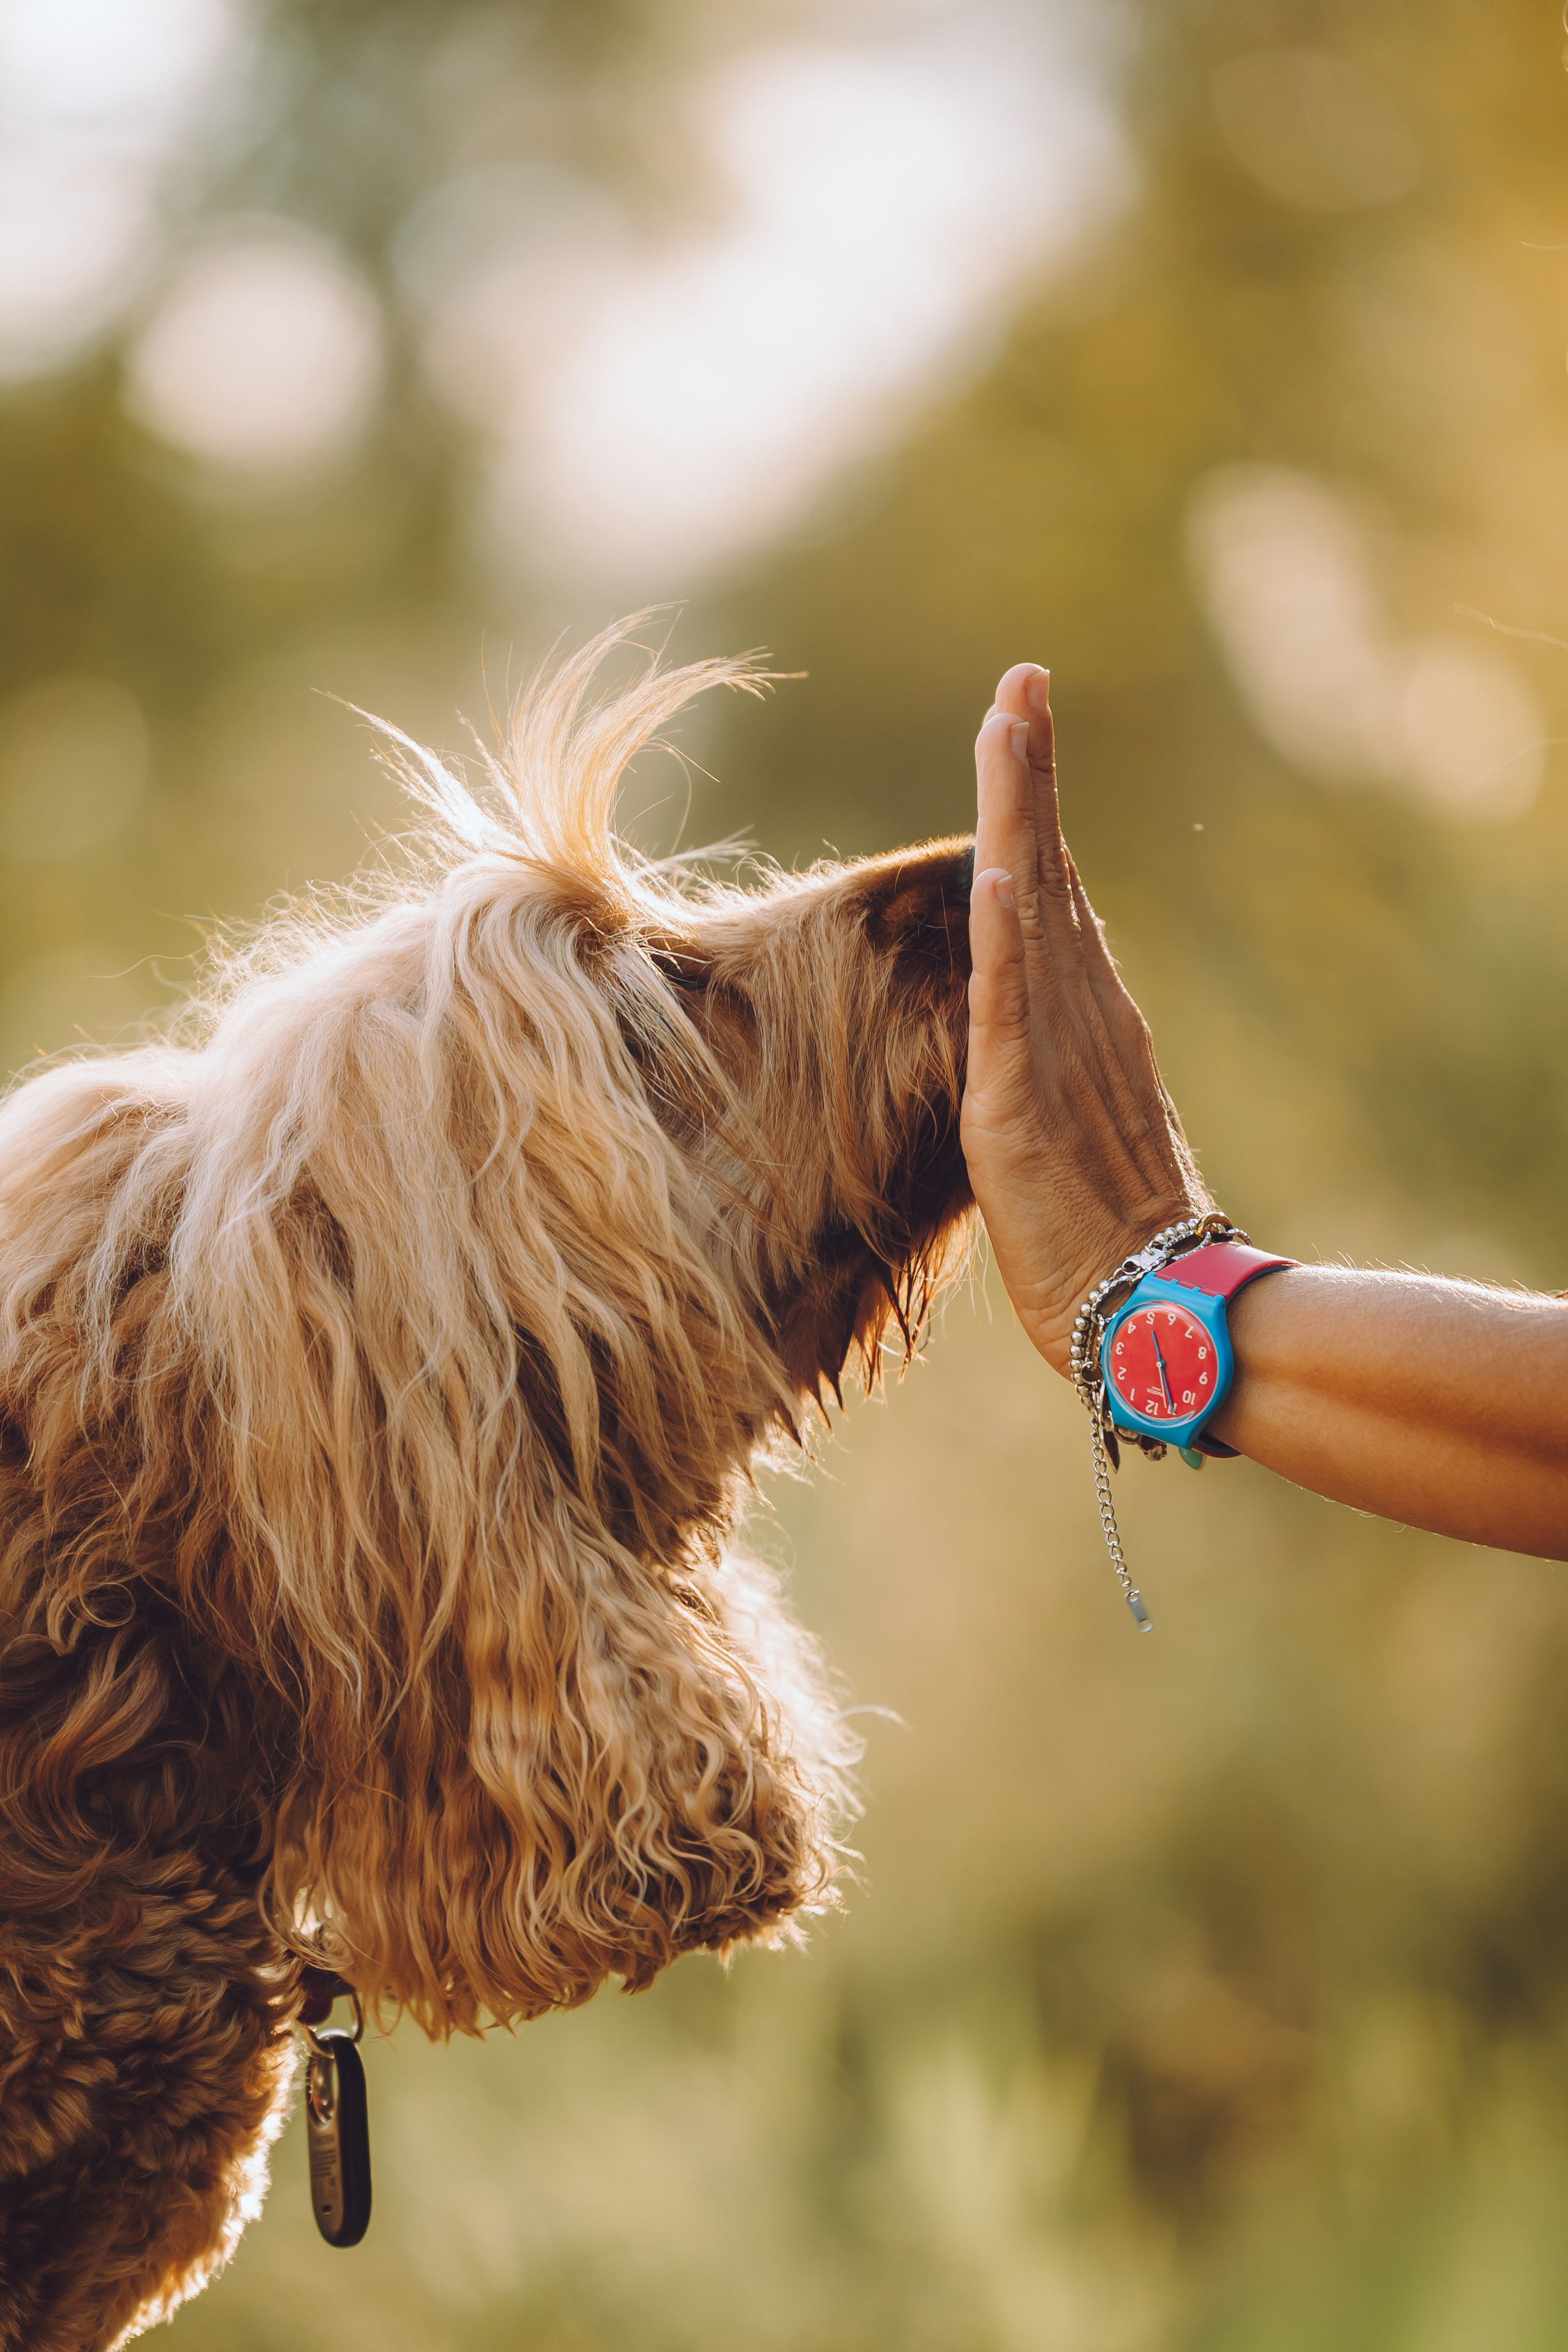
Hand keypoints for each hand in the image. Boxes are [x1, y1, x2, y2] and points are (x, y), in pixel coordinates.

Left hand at [961, 665, 1208, 1376]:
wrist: (1144, 1304)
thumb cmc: (1103, 1227)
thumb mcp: (1068, 1118)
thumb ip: (1048, 1056)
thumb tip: (1022, 1014)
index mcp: (1087, 1017)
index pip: (1053, 889)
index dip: (1033, 804)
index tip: (1021, 717)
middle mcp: (1079, 1016)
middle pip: (1049, 872)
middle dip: (1030, 777)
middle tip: (1021, 682)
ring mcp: (1053, 1055)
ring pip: (1029, 915)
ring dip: (1016, 821)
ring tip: (1007, 731)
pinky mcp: (1020, 1107)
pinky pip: (1008, 1012)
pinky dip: (1003, 942)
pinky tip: (994, 875)